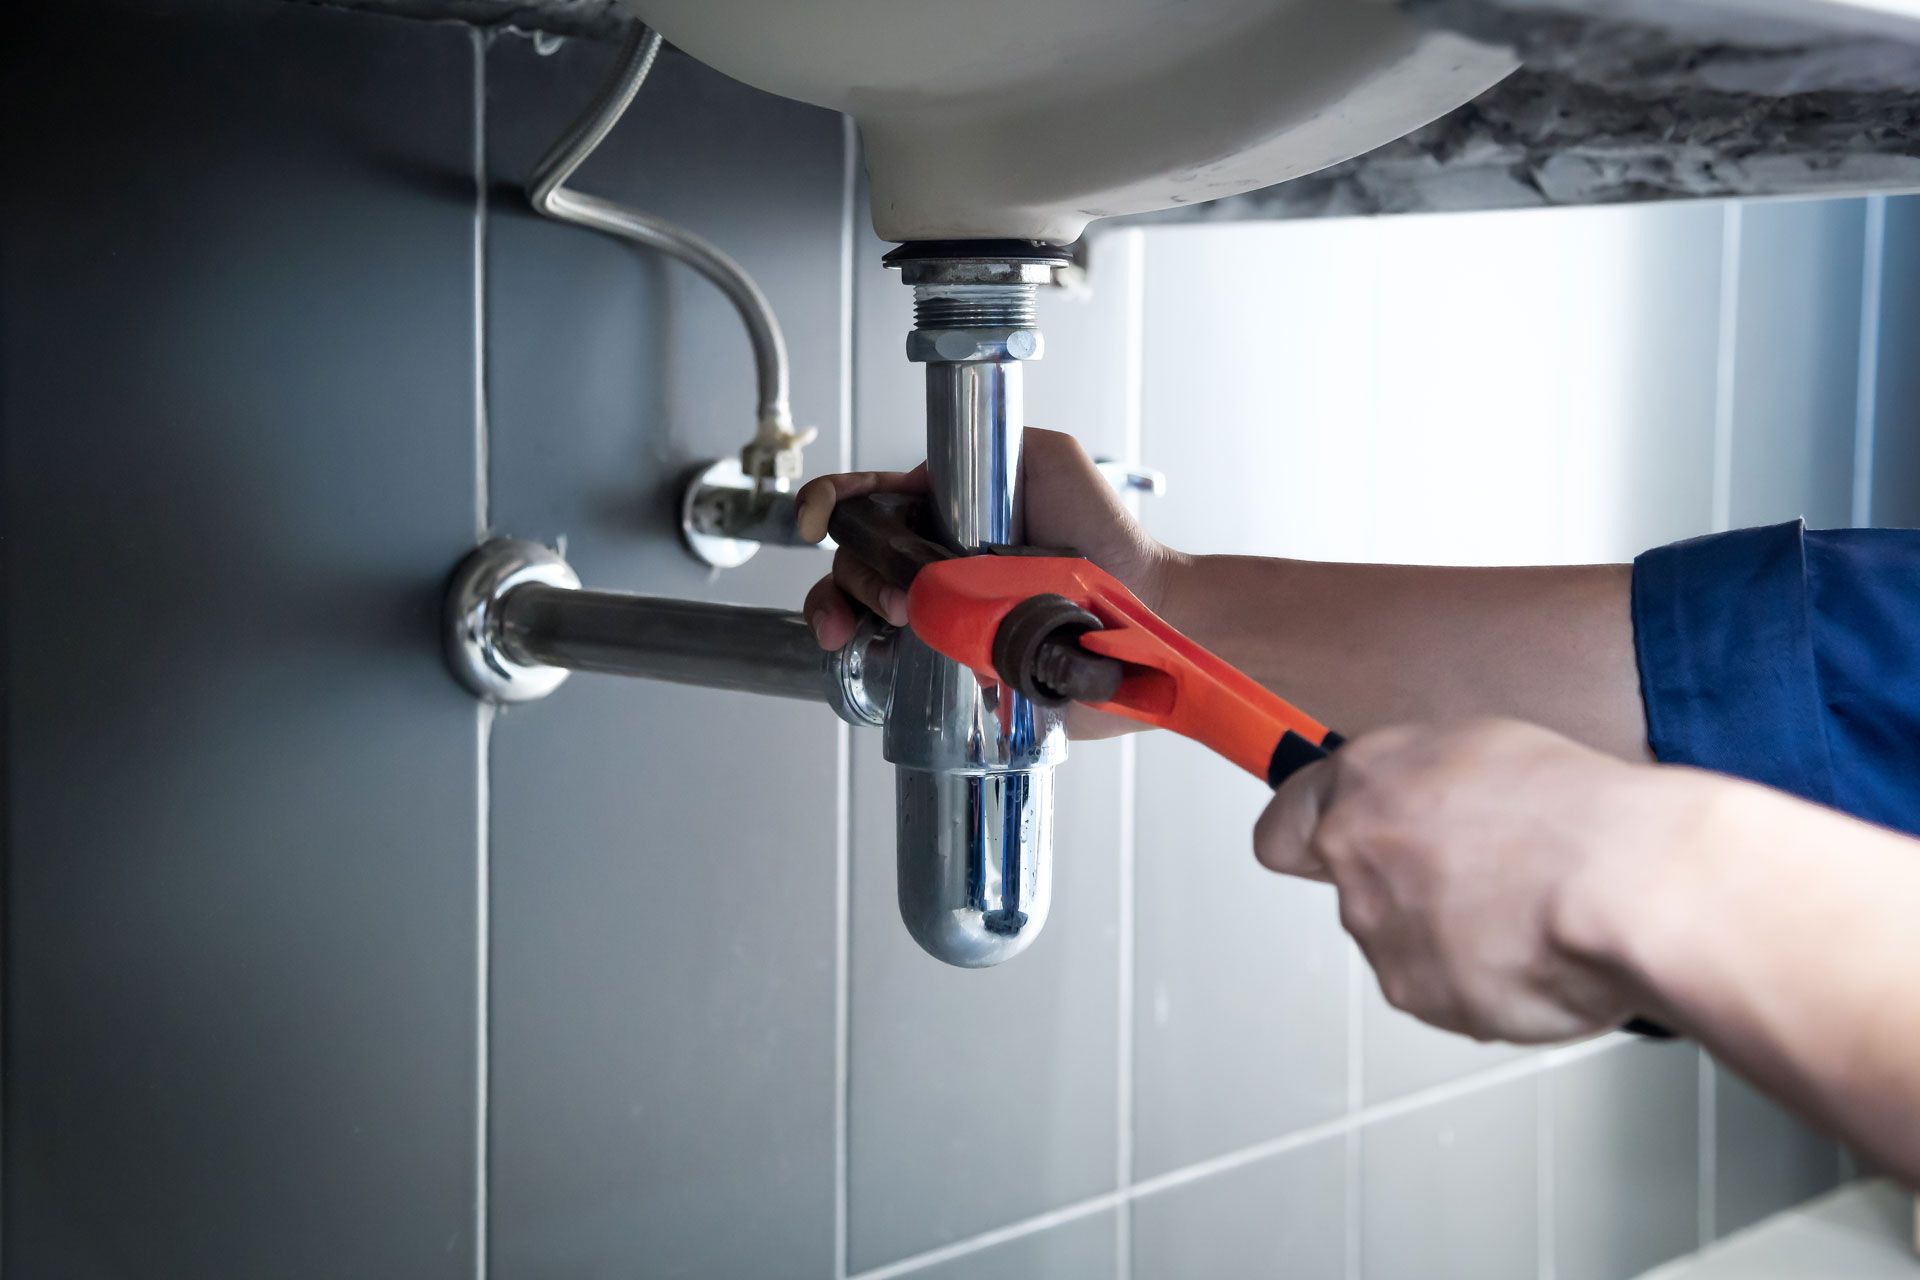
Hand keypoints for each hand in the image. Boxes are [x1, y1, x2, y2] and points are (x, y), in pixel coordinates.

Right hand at [795, 428, 1181, 734]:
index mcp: (944, 512)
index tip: (817, 517)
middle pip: (855, 560)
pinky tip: (873, 658)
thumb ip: (992, 444)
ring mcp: (938, 614)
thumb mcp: (1050, 458)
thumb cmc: (1106, 535)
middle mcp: (932, 562)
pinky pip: (890, 665)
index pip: (869, 502)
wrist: (1143, 613)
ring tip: (898, 623)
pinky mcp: (951, 663)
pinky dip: (870, 661)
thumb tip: (924, 470)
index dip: (831, 504)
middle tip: (900, 598)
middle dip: (854, 574)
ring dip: (855, 612)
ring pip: (860, 611)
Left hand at [1254, 718, 1703, 1043]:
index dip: (1308, 841)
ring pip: (1407, 943)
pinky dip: (1487, 979)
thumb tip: (1408, 804)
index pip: (1282, 830)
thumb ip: (1415, 782)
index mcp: (1361, 787)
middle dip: (1409, 889)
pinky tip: (1536, 950)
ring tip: (1529, 910)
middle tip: (1486, 875)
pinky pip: (1448, 991)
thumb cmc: (1574, 810)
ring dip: (1453, 937)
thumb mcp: (1480, 748)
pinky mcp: (1422, 996)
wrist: (1624, 884)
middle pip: (1357, 890)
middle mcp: (1353, 862)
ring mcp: (1383, 935)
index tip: (1324, 850)